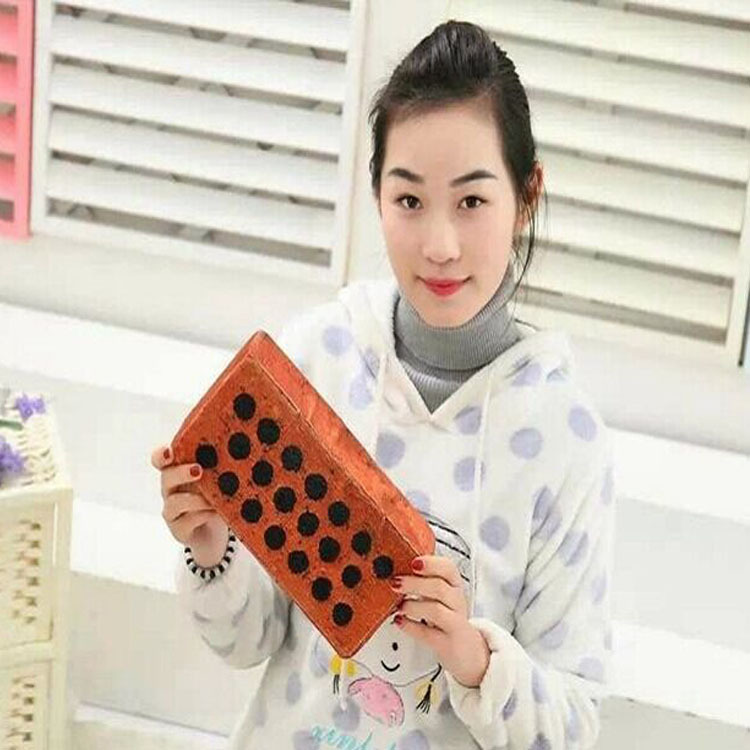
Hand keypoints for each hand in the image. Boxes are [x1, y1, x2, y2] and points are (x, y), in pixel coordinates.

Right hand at [150, 443, 228, 566]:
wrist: (217, 532)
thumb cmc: (217, 497)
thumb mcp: (220, 478)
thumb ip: (223, 463)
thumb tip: (242, 443)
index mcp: (179, 470)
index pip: (161, 459)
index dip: (161, 454)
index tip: (170, 451)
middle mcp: (172, 489)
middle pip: (166, 477)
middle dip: (181, 473)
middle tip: (198, 470)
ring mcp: (173, 510)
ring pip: (175, 502)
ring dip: (194, 499)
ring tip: (212, 500)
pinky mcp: (179, 529)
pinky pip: (186, 522)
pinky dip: (202, 516)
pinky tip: (217, 513)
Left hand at [390, 555, 490, 687]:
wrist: (468, 650)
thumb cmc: (448, 616)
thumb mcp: (440, 596)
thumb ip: (423, 580)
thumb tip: (394, 567)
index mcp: (454, 585)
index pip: (448, 568)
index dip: (431, 564)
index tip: (413, 563)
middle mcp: (457, 602)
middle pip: (439, 587)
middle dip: (414, 584)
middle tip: (396, 583)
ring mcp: (454, 623)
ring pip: (435, 610)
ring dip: (412, 606)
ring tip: (399, 606)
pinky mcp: (448, 643)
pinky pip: (428, 634)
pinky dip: (411, 626)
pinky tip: (400, 621)